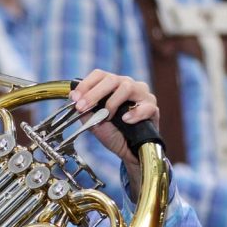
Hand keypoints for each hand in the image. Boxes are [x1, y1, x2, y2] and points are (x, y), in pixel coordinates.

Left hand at [68, 70, 157, 191]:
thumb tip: (74, 96)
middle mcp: (128, 86)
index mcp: (112, 85)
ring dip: (112, 103)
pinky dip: (134, 114)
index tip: (75, 98)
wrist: (127, 151)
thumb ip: (85, 109)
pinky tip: (126, 120)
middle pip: (111, 79)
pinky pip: (146, 106)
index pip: (99, 75)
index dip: (86, 84)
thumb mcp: (93, 122)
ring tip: (107, 117)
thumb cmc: (112, 133)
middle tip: (82, 107)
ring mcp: (142, 95)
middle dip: (94, 93)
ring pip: (127, 87)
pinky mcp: (152, 108)